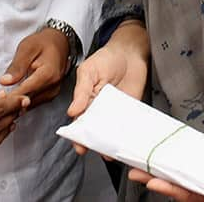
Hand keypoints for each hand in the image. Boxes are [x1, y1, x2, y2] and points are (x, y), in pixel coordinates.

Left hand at [0, 28, 71, 109]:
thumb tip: (5, 81)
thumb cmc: (43, 43)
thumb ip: (17, 66)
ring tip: (3, 99)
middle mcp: (53, 86)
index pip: (25, 91)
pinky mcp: (50, 95)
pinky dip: (23, 102)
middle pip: (28, 101)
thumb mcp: (27, 48)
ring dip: (16, 104)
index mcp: (48, 74)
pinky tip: (13, 97)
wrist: (59, 42)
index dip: (9, 97)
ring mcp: (53, 92)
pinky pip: (34, 102)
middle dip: (11, 102)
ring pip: (30, 105)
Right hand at [67, 22, 148, 154]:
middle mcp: (100, 110)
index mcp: (86, 102)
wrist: (130, 51)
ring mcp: (116, 111)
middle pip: (95, 132)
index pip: (80, 123)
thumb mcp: (89, 71)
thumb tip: (72, 111)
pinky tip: (128, 142)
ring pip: (111, 132)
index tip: (79, 147)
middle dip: (95, 144)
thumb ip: (81, 91)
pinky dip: (128, 135)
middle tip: (98, 152)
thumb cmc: (106, 58)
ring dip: (112, 143)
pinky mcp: (131, 110)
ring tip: (113, 152)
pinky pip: (128, 125)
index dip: (78, 136)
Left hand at [128, 168, 203, 201]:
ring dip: (163, 173)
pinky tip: (167, 158)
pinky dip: (179, 165)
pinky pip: (193, 172)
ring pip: (182, 181)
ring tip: (141, 165)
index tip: (152, 182)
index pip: (189, 196)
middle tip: (134, 171)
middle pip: (179, 189)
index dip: (170, 189)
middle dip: (157, 180)